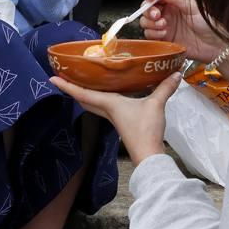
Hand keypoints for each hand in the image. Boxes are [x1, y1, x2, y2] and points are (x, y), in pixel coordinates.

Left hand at [51, 72, 181, 164]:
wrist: (148, 155)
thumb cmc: (146, 129)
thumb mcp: (156, 105)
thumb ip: (164, 88)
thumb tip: (176, 73)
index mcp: (109, 103)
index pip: (82, 93)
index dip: (67, 85)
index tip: (52, 78)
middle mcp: (107, 109)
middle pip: (83, 98)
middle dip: (72, 88)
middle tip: (63, 76)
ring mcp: (112, 117)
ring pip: (92, 103)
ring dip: (84, 93)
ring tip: (80, 81)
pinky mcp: (120, 121)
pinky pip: (103, 106)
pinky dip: (98, 98)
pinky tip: (106, 93)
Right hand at [140, 0, 224, 63]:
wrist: (215, 44)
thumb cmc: (208, 23)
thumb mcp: (192, 6)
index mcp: (173, 2)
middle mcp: (167, 13)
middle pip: (147, 9)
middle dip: (148, 11)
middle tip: (157, 15)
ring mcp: (164, 26)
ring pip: (146, 22)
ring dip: (151, 23)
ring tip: (164, 25)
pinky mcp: (164, 40)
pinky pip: (150, 36)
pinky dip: (153, 34)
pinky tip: (164, 34)